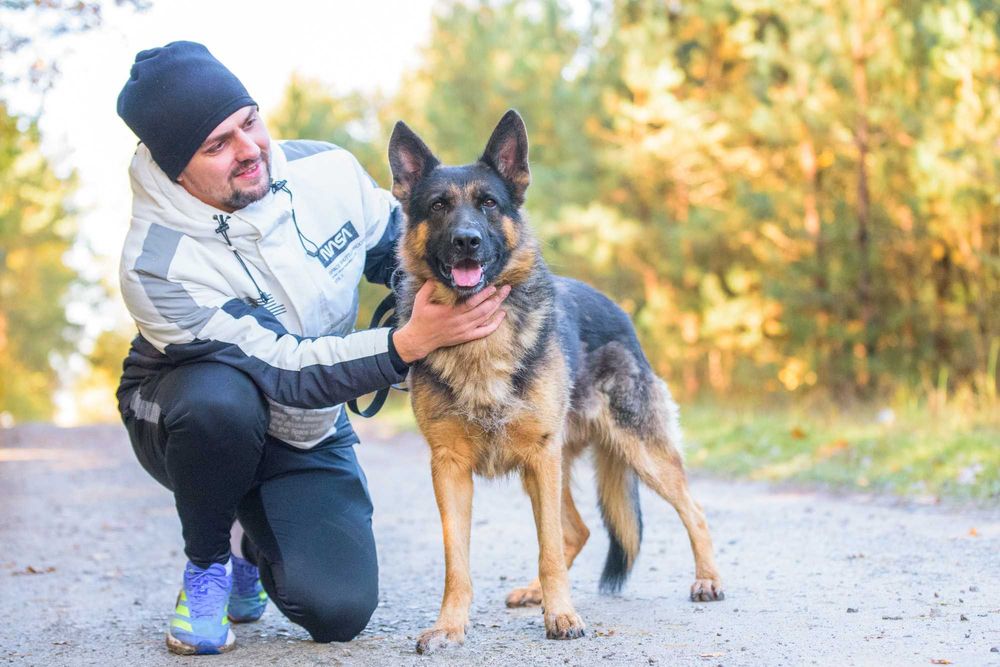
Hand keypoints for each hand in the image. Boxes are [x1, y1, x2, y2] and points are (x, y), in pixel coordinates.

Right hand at [392, 281, 510, 362]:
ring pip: (485, 318)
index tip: (492, 285)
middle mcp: (460, 321)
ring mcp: (464, 330)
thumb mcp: (421, 299)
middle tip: (506, 288)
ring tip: (504, 296)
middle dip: (496, 298)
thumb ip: (430, 286)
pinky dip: (495, 324)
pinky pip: (484, 332)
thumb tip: (438, 274)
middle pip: (483, 309)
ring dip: (497, 307)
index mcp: (450, 312)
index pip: (472, 302)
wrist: (419, 339)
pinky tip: (502, 315)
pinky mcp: (466, 337)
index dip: (484, 294)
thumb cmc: (420, 317)